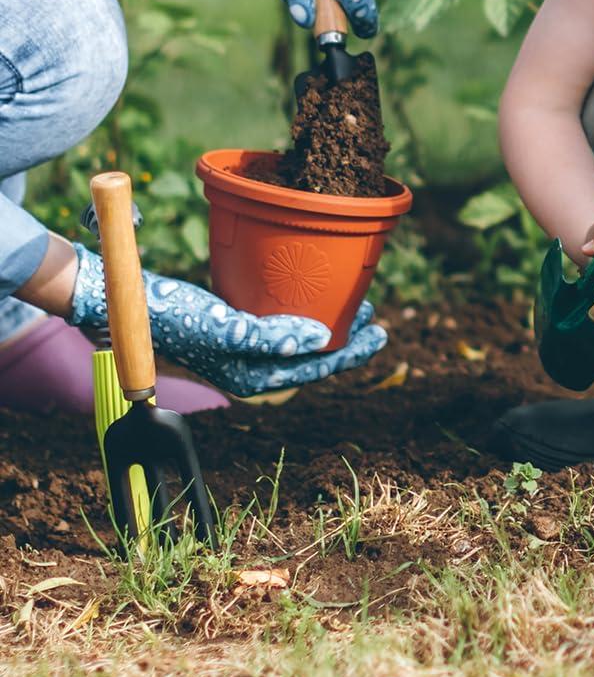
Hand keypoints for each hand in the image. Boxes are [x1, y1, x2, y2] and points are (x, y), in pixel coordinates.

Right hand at [68, 244, 387, 396]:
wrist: (134, 303)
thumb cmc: (179, 316)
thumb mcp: (227, 328)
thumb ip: (271, 336)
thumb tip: (319, 338)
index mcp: (252, 377)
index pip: (313, 369)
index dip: (349, 353)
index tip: (377, 331)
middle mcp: (251, 368)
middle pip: (311, 358)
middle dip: (347, 341)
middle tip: (375, 317)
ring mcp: (244, 350)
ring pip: (299, 343)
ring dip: (330, 327)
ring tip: (356, 306)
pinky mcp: (236, 328)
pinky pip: (282, 326)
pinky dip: (305, 316)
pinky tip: (316, 299)